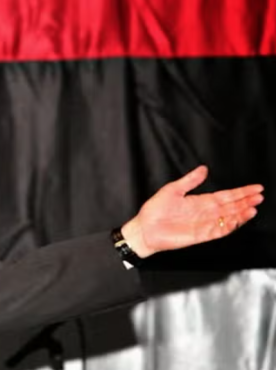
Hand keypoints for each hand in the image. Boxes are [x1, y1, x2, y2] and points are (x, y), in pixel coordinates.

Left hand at [122, 165, 263, 257]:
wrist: (144, 229)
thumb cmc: (154, 211)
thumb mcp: (172, 189)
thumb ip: (190, 180)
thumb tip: (203, 169)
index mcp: (200, 201)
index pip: (225, 196)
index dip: (240, 192)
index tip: (255, 188)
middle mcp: (205, 213)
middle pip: (231, 206)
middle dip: (246, 201)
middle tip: (259, 196)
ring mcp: (204, 224)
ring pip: (228, 218)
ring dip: (241, 213)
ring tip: (254, 207)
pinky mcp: (201, 235)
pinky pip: (219, 230)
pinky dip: (230, 225)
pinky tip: (239, 219)